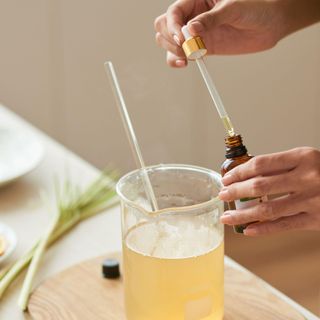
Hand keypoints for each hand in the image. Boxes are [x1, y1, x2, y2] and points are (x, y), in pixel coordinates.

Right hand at [154, 0, 319, 66]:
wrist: (270, 24)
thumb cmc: (256, 8)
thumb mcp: (234, 8)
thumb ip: (211, 18)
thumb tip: (190, 29)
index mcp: (197, 0)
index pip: (174, 12)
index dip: (173, 25)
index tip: (182, 37)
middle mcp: (193, 16)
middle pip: (164, 26)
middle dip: (169, 38)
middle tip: (184, 47)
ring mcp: (196, 34)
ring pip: (168, 42)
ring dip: (171, 51)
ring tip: (186, 57)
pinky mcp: (201, 48)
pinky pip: (181, 55)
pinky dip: (177, 60)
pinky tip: (185, 63)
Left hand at [218, 147, 319, 235]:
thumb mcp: (306, 159)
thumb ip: (280, 166)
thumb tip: (244, 174)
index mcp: (303, 157)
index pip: (261, 164)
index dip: (238, 172)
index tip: (226, 178)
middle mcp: (307, 177)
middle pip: (260, 186)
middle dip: (235, 191)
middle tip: (222, 195)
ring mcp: (312, 200)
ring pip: (268, 209)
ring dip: (242, 214)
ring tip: (226, 216)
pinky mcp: (316, 220)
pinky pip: (284, 226)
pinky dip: (263, 229)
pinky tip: (247, 230)